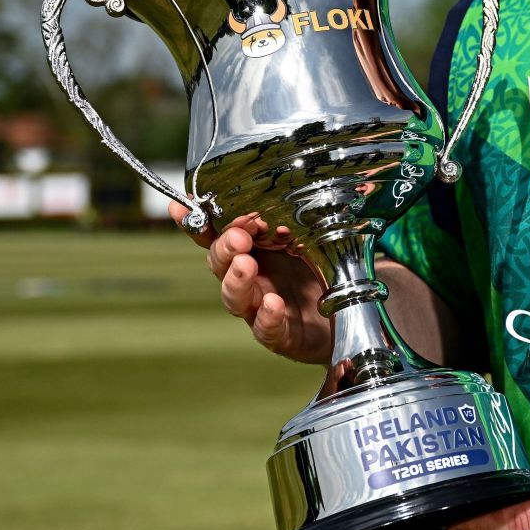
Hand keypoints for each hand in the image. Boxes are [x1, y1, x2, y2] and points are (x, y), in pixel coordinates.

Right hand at [169, 201, 329, 363]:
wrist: (350, 314)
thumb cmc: (321, 272)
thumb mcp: (308, 236)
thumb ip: (286, 220)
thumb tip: (272, 193)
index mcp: (253, 250)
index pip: (216, 236)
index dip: (196, 223)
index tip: (180, 206)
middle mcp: (250, 279)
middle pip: (220, 265)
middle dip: (224, 248)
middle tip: (237, 237)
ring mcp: (260, 309)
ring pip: (234, 298)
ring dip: (236, 280)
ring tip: (246, 265)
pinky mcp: (280, 335)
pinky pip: (265, 329)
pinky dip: (267, 316)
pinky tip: (273, 304)